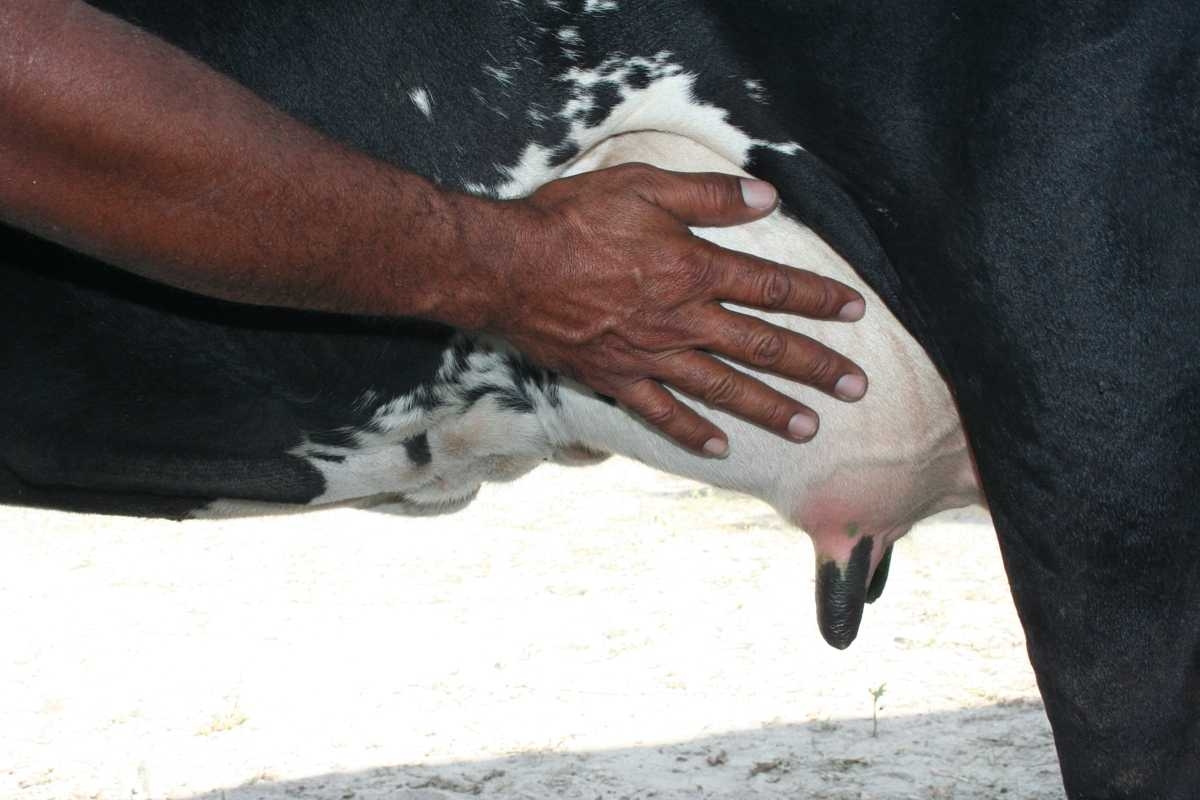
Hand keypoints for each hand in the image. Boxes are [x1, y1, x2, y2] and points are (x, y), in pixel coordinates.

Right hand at [468, 163, 867, 455]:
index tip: (855, 312)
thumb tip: (766, 196)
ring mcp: (650, 356)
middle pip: (761, 347)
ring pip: (724, 388)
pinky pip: (663, 413)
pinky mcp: (617, 379)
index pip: (770, 287)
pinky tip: (721, 448)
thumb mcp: (642, 186)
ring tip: (810, 428)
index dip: (816, 298)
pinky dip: (693, 432)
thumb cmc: (572, 220)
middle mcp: (681, 321)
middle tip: (855, 387)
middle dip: (813, 367)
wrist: (507, 269)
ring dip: (770, 409)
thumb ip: (707, 196)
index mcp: (692, 270)